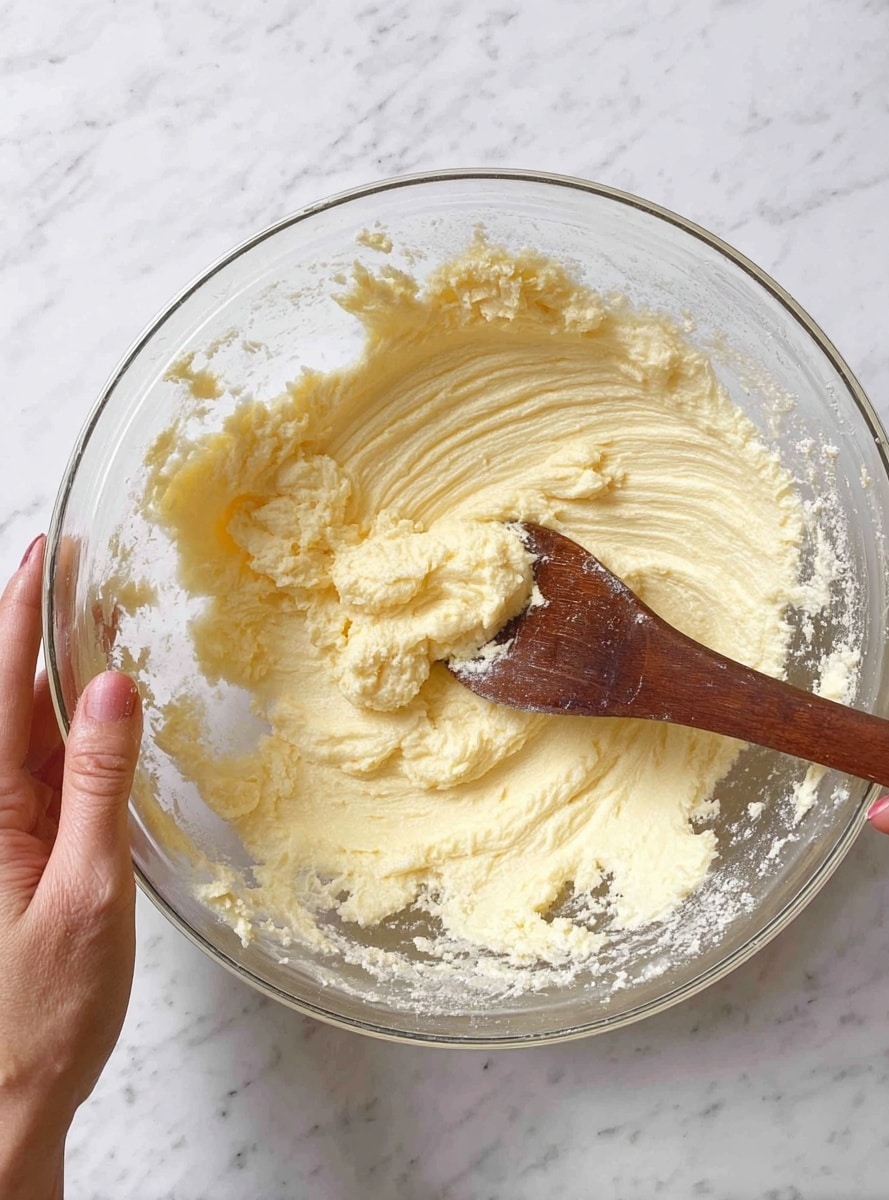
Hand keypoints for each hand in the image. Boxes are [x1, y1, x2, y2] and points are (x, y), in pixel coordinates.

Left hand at [0, 536, 141, 1199]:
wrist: (7, 1096)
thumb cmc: (40, 1010)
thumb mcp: (85, 891)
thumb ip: (97, 784)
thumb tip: (113, 688)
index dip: (20, 611)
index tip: (47, 550)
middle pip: (1, 692)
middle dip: (31, 619)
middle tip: (72, 559)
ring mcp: (1, 823)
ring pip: (20, 722)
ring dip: (50, 663)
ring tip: (87, 606)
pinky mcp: (22, 845)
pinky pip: (41, 763)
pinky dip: (68, 719)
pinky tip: (94, 698)